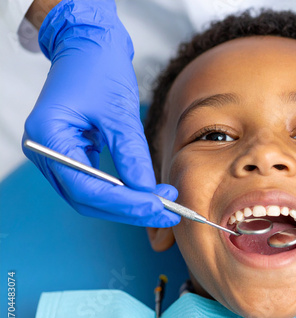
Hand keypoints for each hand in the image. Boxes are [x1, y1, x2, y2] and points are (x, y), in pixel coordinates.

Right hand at [23, 0, 179, 226]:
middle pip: (87, 199)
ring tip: (162, 203)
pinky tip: (145, 192)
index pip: (86, 187)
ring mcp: (57, 155)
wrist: (88, 45)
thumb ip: (131, 153)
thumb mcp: (119, 110)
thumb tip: (148, 192)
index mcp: (47, 137)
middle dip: (129, 209)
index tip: (159, 207)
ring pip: (91, 196)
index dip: (125, 204)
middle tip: (167, 211)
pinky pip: (95, 183)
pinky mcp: (72, 154)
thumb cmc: (98, 66)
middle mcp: (46, 152)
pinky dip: (121, 192)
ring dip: (127, 205)